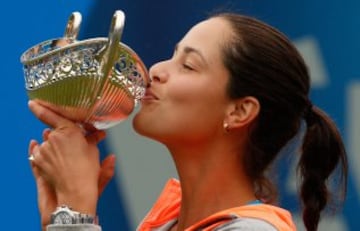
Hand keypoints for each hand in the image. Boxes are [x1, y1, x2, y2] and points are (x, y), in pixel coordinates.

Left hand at [28, 100, 115, 227]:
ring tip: (66, 158)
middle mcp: (54, 137)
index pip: (52, 114)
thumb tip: (97, 134)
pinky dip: (45, 154)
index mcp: (69, 131)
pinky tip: (55, 161)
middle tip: (72, 144)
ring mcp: (44, 149)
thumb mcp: (93, 151)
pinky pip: (40, 152)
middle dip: (62, 136)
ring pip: (48, 143)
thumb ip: (92, 138)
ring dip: (54, 147)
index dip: (40, 107)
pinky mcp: (38, 160)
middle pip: (54, 131)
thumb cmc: (87, 171)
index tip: (32, 102)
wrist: (76, 191)